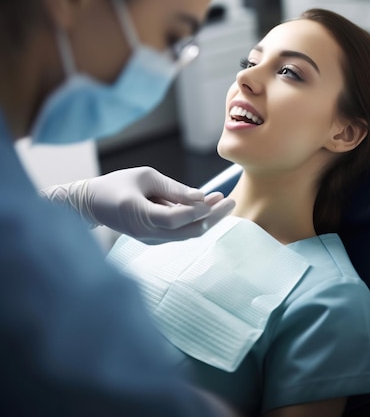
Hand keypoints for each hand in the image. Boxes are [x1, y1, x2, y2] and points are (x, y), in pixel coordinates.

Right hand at [67, 167, 234, 241]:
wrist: (90, 204)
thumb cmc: (117, 184)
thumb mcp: (145, 177)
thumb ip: (173, 188)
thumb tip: (200, 197)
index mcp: (140, 216)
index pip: (176, 219)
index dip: (198, 210)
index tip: (217, 198)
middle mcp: (147, 234)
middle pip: (188, 232)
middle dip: (213, 218)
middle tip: (231, 201)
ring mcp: (150, 239)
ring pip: (187, 234)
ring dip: (206, 218)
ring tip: (222, 200)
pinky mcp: (153, 238)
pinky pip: (179, 232)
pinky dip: (194, 220)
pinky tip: (206, 206)